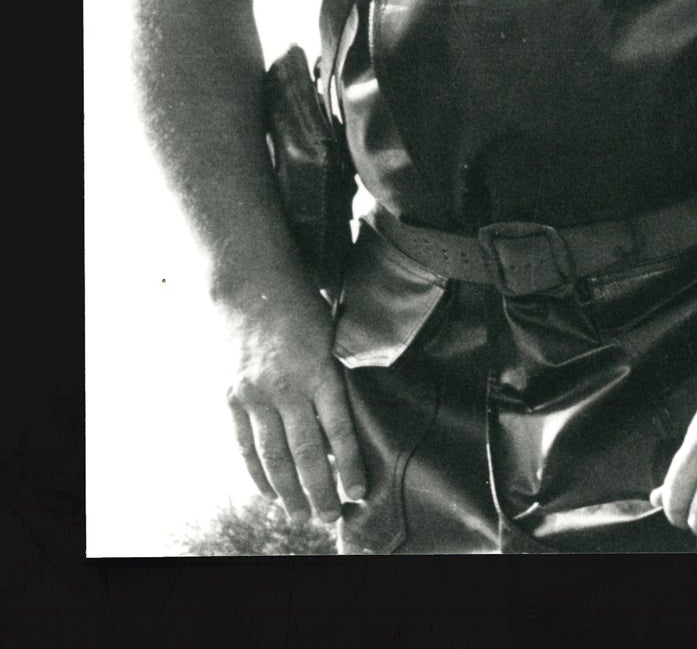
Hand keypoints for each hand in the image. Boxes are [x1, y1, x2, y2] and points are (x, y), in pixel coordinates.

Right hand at [221, 286, 364, 522]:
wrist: (249, 283)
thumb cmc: (303, 305)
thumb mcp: (333, 335)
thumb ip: (338, 376)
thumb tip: (348, 424)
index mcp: (319, 369)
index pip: (339, 429)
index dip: (350, 465)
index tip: (360, 492)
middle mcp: (286, 387)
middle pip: (306, 452)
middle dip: (321, 490)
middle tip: (332, 518)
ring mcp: (254, 395)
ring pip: (274, 456)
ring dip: (289, 491)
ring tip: (303, 515)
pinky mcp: (231, 398)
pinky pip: (245, 446)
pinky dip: (257, 473)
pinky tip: (271, 493)